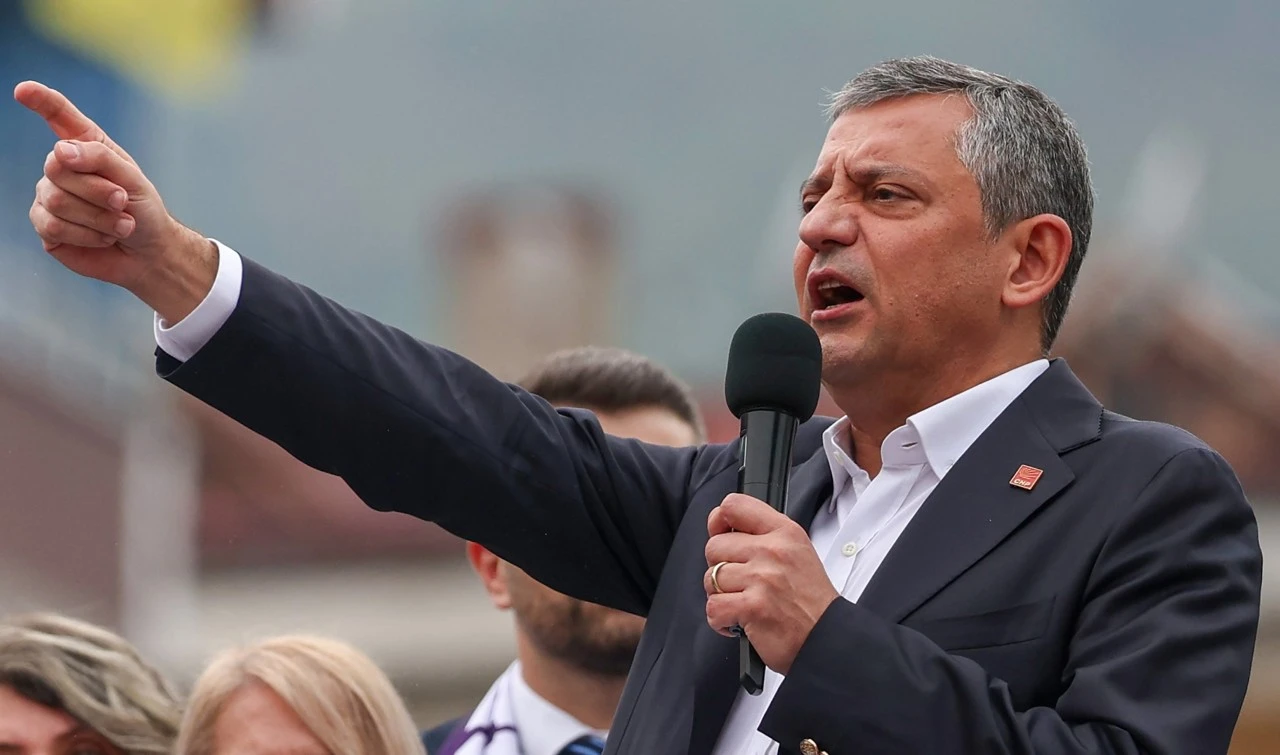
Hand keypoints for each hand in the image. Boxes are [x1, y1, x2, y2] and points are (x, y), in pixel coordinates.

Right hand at [14, 81, 214, 320]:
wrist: (148, 252)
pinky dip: (88, 235)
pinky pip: (54, 227)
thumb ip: (99, 158)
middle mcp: (61, 168)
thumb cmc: (143, 210)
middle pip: (59, 168)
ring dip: (99, 218)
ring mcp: (49, 197)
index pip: (59, 117)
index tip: (24, 90)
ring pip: (58, 201)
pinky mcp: (46, 227)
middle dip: (99, 189)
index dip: (41, 102)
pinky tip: (103, 238)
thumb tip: (61, 152)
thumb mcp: (132, 179)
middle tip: (123, 202)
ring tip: (121, 225)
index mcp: (86, 147)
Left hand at [704, 494, 839, 674]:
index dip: (719, 522)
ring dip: (722, 596)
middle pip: (714, 546)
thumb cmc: (810, 599)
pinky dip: (720, 620)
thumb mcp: (796, 551)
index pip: (734, 506)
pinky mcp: (752, 607)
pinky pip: (713, 607)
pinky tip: (738, 621)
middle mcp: (772, 551)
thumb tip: (719, 524)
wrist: (828, 637)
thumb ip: (762, 534)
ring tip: (744, 603)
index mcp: (784, 532)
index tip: (721, 535)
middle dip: (720, 568)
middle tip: (742, 583)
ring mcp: (762, 578)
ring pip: (711, 579)